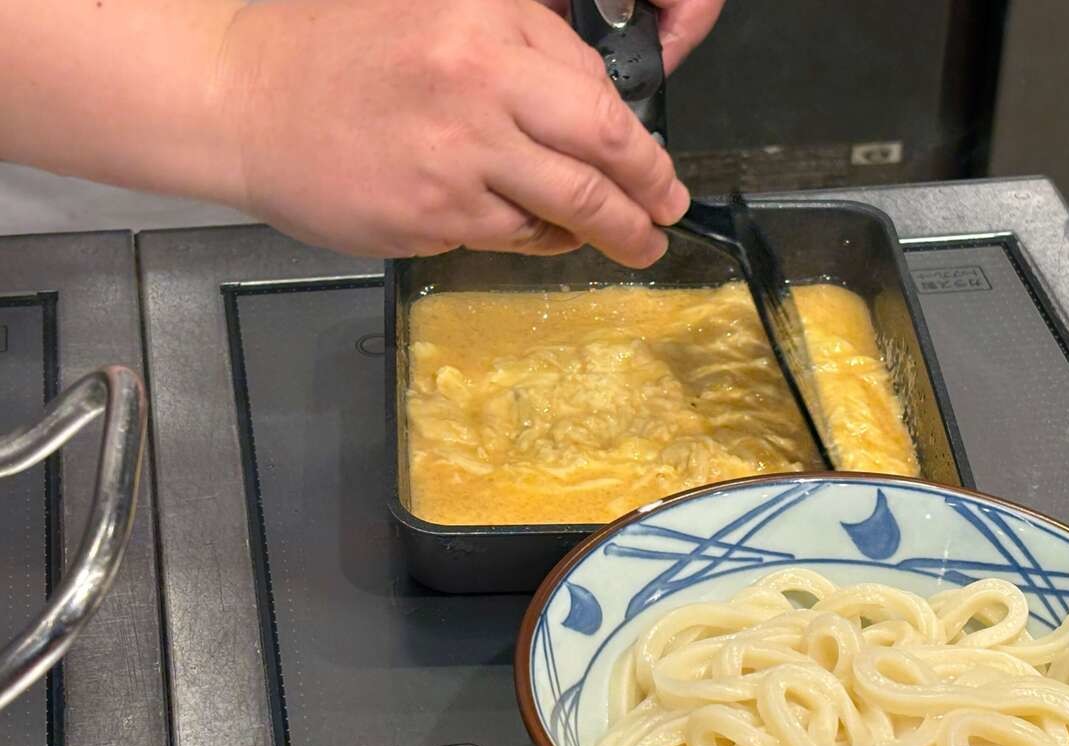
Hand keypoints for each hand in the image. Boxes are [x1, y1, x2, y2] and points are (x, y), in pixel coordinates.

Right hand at [218, 0, 690, 264]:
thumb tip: (587, 104)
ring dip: (615, 231)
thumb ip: (515, 45)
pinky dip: (541, 240)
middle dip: (652, 189)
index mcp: (487, 22)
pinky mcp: (431, 214)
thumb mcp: (431, 9)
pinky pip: (512, 236)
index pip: (594, 85)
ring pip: (567, 204)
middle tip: (670, 210)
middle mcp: (480, 86)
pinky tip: (549, 238)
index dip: (636, 133)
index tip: (651, 158)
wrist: (242, 98)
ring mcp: (457, 157)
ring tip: (638, 244)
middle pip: (603, 148)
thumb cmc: (331, 52)